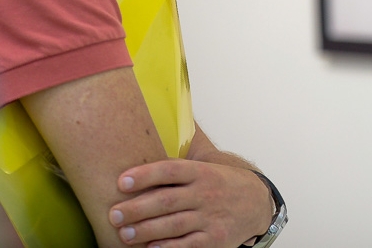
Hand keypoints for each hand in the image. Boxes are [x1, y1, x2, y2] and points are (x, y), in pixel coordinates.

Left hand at [109, 159, 270, 247]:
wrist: (257, 203)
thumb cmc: (221, 184)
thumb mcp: (206, 166)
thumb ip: (179, 162)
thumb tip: (152, 135)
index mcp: (201, 172)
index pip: (171, 169)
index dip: (146, 174)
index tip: (122, 181)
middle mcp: (206, 193)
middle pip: (167, 200)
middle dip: (137, 208)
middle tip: (114, 214)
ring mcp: (211, 218)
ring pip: (174, 225)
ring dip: (146, 230)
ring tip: (124, 234)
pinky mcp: (215, 240)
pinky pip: (188, 246)